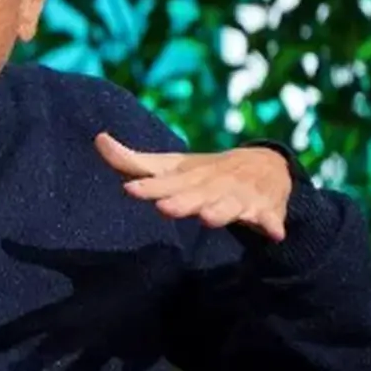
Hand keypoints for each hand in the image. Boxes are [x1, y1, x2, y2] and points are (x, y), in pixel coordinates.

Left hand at [0, 239, 179, 370]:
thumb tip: (4, 245)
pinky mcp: (135, 357)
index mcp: (69, 313)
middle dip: (32, 364)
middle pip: (52, 353)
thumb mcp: (78, 259)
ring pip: (83, 370)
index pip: (30, 326)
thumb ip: (39, 256)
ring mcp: (109, 350)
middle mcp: (84, 337)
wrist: (171, 288)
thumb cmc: (122, 269)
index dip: (7, 335)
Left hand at [94, 133, 291, 240]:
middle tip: (165, 208)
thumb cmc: (203, 173)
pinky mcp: (265, 209)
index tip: (130, 189)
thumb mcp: (170, 166)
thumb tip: (97, 139)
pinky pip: (270, 218)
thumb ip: (132, 162)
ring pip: (231, 206)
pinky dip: (272, 224)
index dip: (149, 187)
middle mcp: (213, 184)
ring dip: (222, 211)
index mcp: (188, 176)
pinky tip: (272, 232)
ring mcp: (240, 196)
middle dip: (183, 202)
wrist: (266, 166)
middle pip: (196, 195)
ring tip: (210, 219)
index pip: (165, 183)